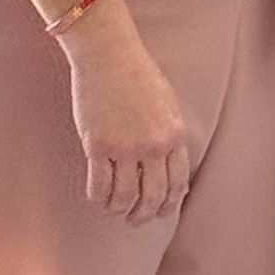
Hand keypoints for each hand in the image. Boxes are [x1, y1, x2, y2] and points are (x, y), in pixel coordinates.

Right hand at [63, 3, 191, 225]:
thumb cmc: (137, 75)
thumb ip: (169, 137)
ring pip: (125, 197)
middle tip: (135, 219)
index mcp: (174, 135)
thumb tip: (170, 170)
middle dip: (144, 215)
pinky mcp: (97, 145)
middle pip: (153, 197)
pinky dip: (99, 198)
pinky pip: (99, 186)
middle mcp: (153, 145)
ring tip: (114, 210)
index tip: (160, 212)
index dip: (168, 205)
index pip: (177, 184)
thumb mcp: (167, 105)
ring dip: (119, 210)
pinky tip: (98, 197)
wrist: (109, 54)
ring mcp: (125, 147)